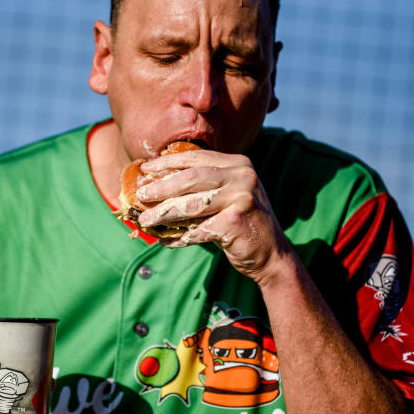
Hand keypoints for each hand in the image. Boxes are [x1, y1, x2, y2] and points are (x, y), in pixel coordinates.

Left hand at [136, 150, 291, 281]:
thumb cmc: (241, 224)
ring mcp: (241, 197)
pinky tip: (166, 241)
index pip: (196, 158)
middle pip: (191, 178)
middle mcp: (242, 175)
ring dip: (164, 214)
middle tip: (141, 195)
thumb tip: (157, 185)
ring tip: (145, 221)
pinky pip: (198, 229)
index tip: (145, 168)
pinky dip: (180, 238)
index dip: (167, 162)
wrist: (272, 254)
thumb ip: (202, 187)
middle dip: (161, 187)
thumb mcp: (227, 196)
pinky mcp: (236, 221)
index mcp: (238, 164)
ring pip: (192, 204)